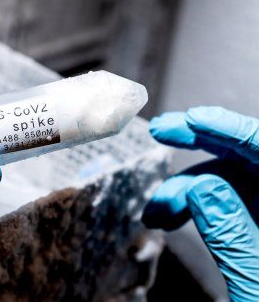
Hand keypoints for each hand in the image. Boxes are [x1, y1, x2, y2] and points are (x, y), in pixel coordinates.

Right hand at [143, 106, 258, 300]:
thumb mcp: (255, 285)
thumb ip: (233, 234)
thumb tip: (203, 186)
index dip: (231, 128)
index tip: (189, 120)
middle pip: (252, 160)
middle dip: (201, 150)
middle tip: (162, 136)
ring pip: (236, 183)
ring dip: (189, 188)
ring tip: (157, 210)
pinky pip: (229, 206)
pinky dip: (196, 207)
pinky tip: (171, 216)